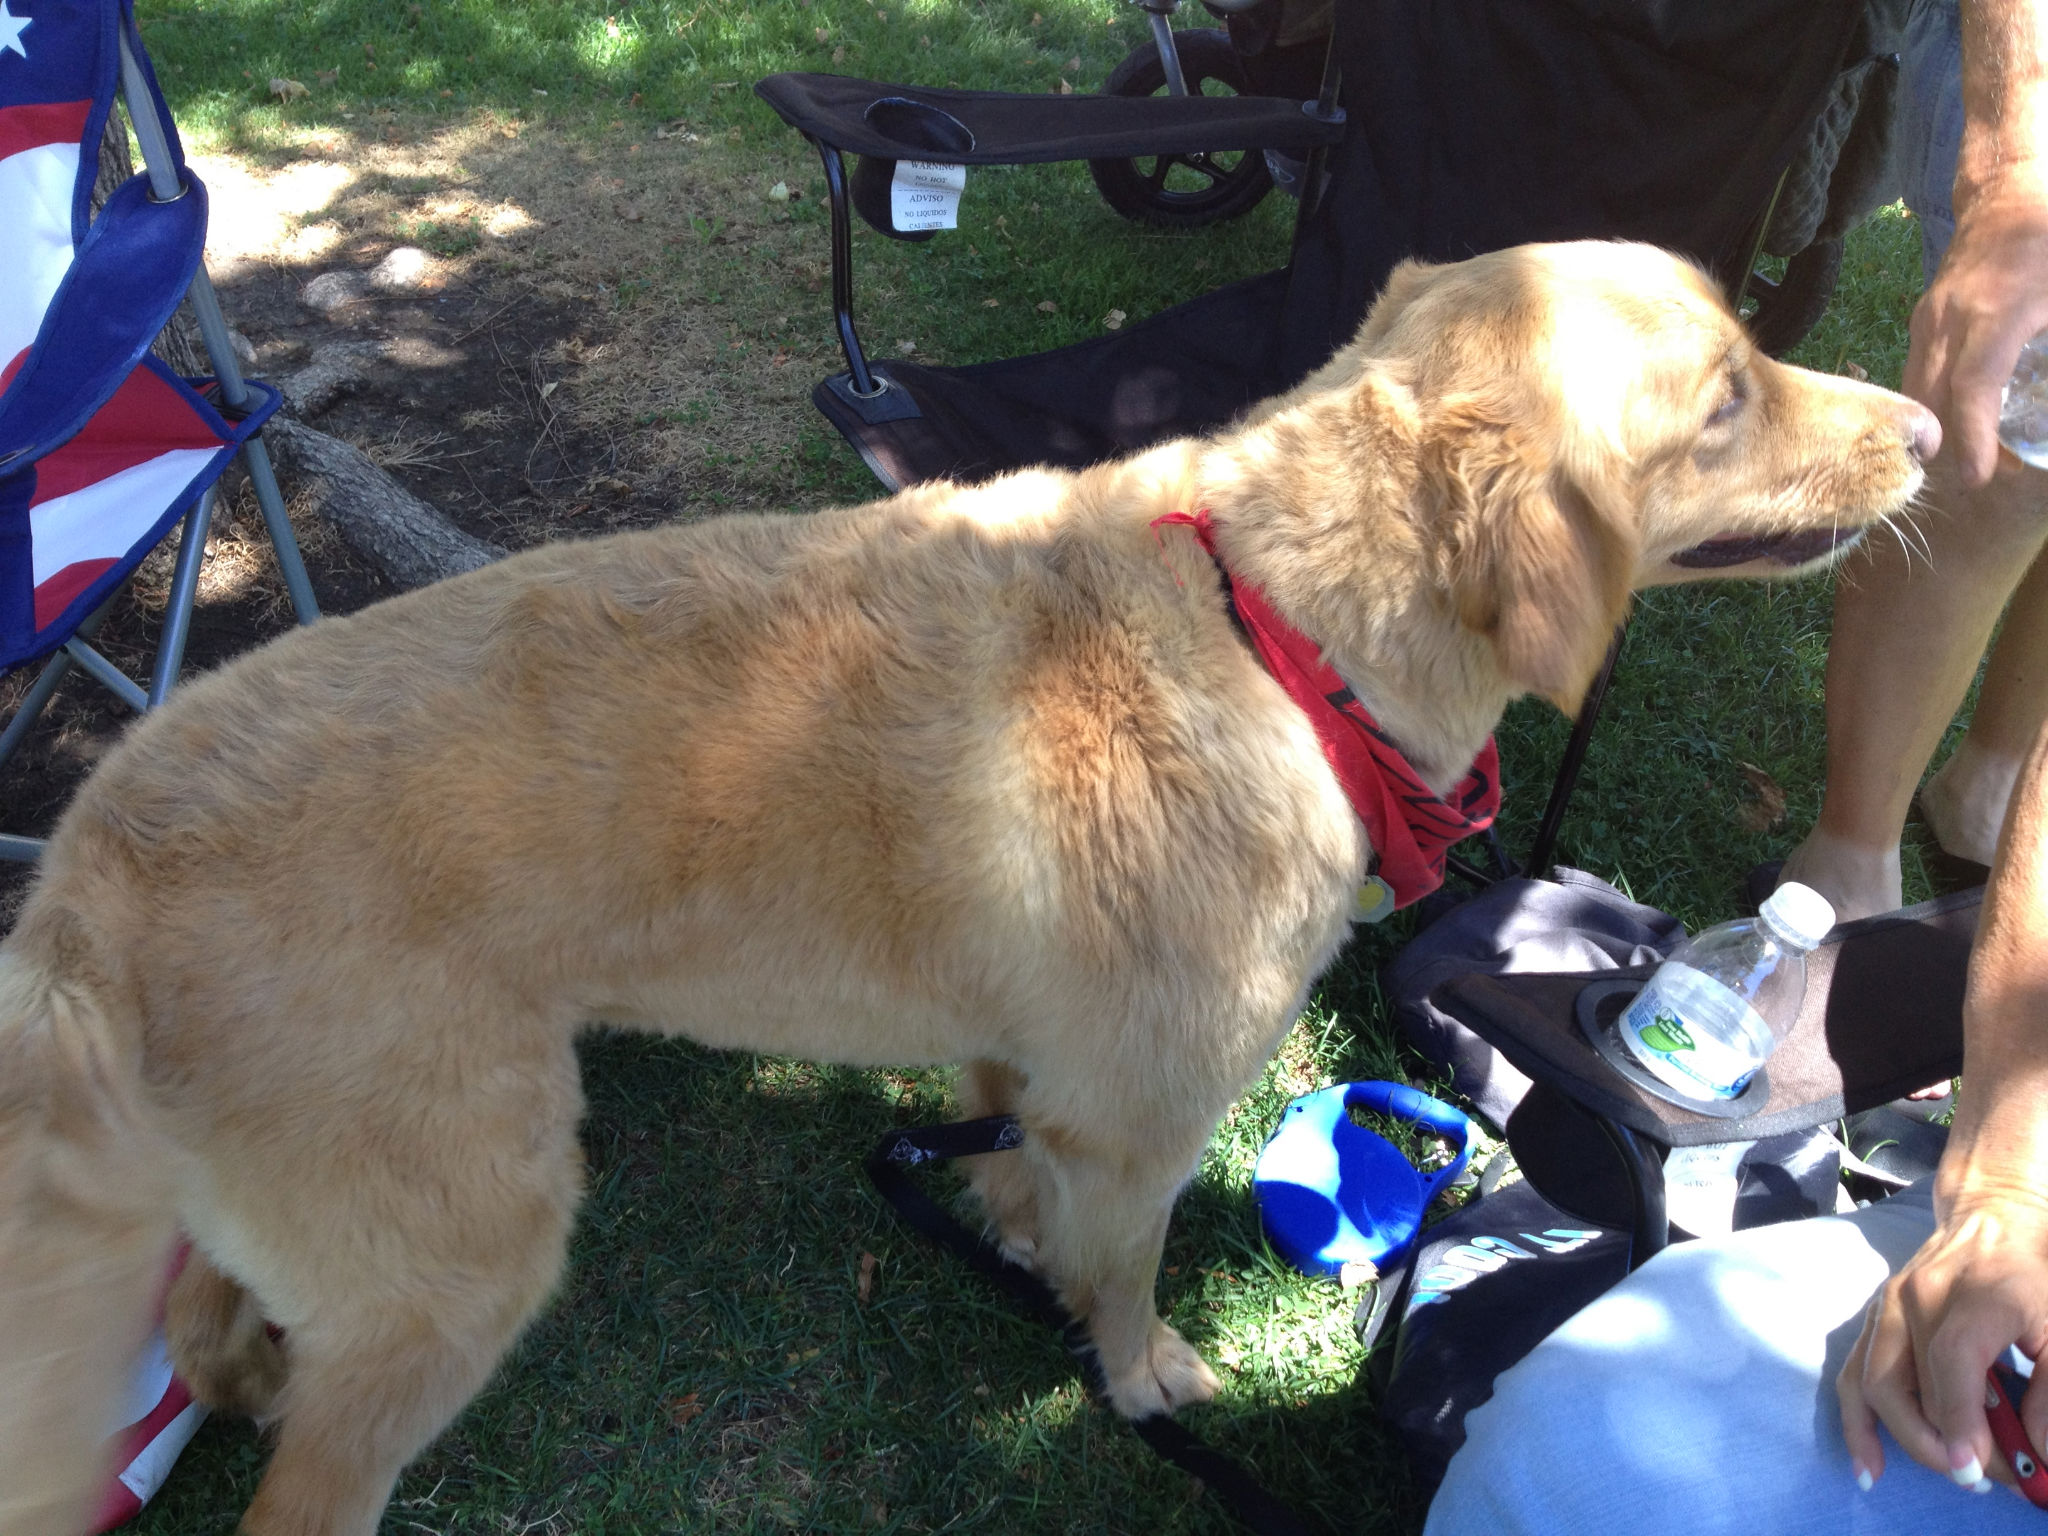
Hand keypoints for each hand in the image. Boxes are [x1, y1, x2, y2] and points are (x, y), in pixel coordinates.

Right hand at [1838, 1180, 2047, 1494]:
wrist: (1994, 1215)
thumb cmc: (2036, 1275)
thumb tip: (2039, 1454)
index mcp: (1973, 1296)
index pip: (1951, 1361)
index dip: (1961, 1418)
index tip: (1977, 1469)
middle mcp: (1917, 1298)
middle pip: (1903, 1381)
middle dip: (1937, 1442)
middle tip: (1981, 1479)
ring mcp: (1888, 1306)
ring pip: (1872, 1383)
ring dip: (1902, 1439)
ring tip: (1946, 1473)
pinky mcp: (1875, 1318)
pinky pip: (1853, 1376)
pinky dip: (1858, 1424)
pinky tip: (1870, 1467)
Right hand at [1904, 170, 2047, 485]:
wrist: (2007, 188)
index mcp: (1993, 313)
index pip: (1973, 388)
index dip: (1974, 437)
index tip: (1980, 477)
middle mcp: (1949, 320)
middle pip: (1933, 400)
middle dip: (1952, 446)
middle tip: (1981, 481)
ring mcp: (1929, 319)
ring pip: (1919, 389)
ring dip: (1936, 426)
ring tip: (1965, 457)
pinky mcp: (1924, 318)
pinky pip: (1920, 372)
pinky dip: (1933, 401)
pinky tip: (1954, 416)